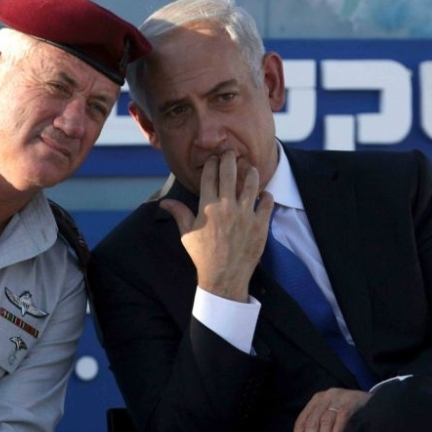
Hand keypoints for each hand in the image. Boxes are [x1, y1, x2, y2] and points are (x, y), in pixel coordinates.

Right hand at [160, 151, 271, 301]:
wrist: (224, 278)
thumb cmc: (203, 256)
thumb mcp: (187, 235)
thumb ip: (179, 214)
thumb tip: (163, 203)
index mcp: (207, 207)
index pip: (210, 176)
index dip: (212, 163)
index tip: (214, 158)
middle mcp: (226, 207)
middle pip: (230, 173)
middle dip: (230, 158)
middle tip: (231, 153)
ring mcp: (245, 215)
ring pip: (252, 184)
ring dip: (251, 173)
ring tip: (251, 169)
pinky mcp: (260, 224)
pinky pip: (267, 203)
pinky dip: (266, 196)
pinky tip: (264, 194)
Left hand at [285, 387, 371, 431]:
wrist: (372, 402)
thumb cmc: (345, 413)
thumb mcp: (325, 420)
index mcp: (315, 402)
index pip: (301, 422)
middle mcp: (324, 398)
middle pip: (312, 423)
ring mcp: (338, 398)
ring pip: (325, 422)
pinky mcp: (352, 401)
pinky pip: (342, 417)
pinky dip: (337, 431)